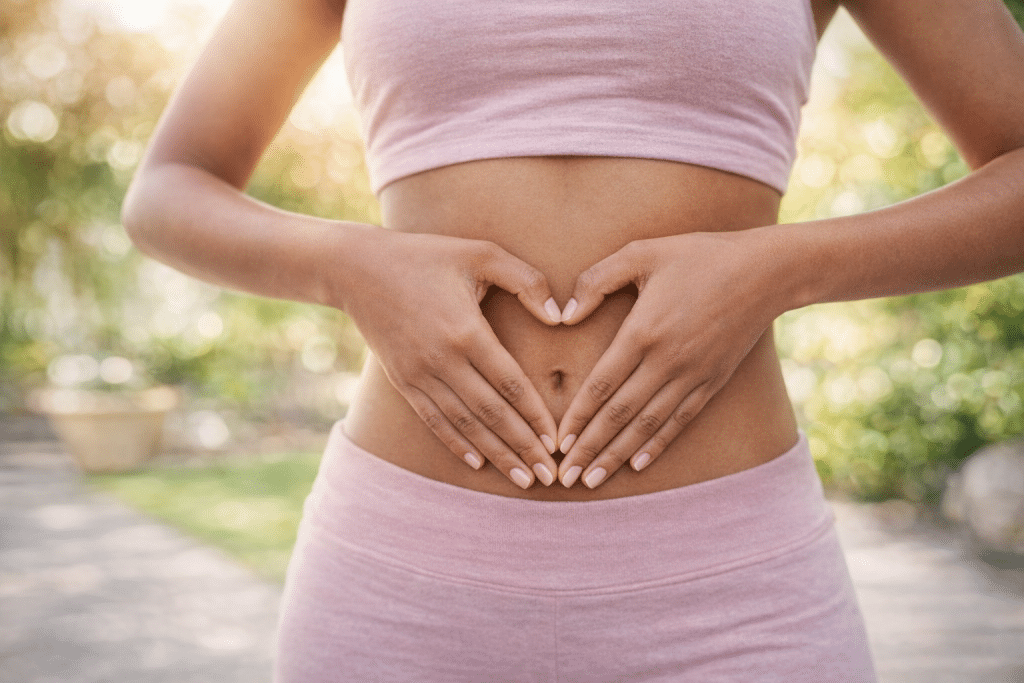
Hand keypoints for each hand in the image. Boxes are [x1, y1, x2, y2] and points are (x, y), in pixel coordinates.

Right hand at [335, 227, 561, 488]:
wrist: (356, 267)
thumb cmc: (426, 254)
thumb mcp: (481, 253)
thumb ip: (525, 280)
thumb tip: (558, 317)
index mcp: (466, 330)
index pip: (510, 383)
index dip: (535, 416)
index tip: (556, 441)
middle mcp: (442, 360)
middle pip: (491, 413)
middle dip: (522, 447)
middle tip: (549, 475)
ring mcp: (419, 374)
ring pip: (464, 424)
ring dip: (495, 454)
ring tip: (522, 478)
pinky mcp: (402, 380)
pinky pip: (434, 420)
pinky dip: (456, 443)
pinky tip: (476, 463)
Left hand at [555, 229, 787, 488]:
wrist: (767, 271)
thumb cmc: (699, 254)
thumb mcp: (642, 252)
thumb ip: (597, 280)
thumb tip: (564, 315)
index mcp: (644, 331)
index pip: (602, 384)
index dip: (578, 416)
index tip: (558, 442)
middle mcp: (667, 361)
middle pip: (620, 415)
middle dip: (590, 448)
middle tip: (565, 478)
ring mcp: (692, 375)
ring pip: (648, 425)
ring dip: (618, 455)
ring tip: (592, 480)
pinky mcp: (712, 381)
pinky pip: (679, 420)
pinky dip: (657, 444)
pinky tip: (638, 464)